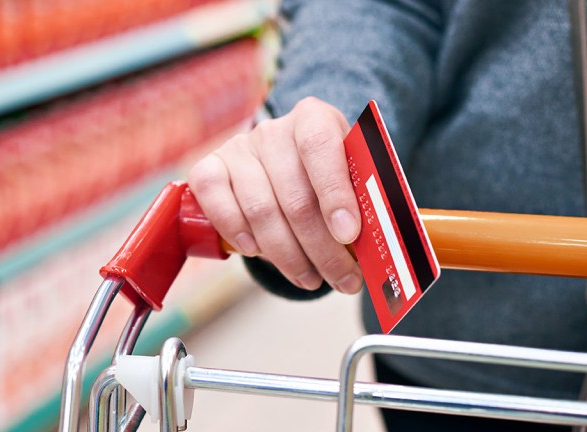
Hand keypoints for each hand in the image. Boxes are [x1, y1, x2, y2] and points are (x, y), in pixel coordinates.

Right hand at [188, 97, 362, 293]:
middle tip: (342, 279)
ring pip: (261, 210)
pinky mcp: (209, 168)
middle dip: (321, 248)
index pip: (320, 147)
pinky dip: (238, 233)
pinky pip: (216, 203)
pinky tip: (258, 254)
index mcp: (314, 118)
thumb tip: (377, 247)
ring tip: (311, 279)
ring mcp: (238, 149)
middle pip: (294, 195)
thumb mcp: (350, 179)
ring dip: (288, 255)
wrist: (286, 166)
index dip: (335, 193)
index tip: (349, 235)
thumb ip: (362, 203)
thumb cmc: (324, 179)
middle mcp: (273, 130)